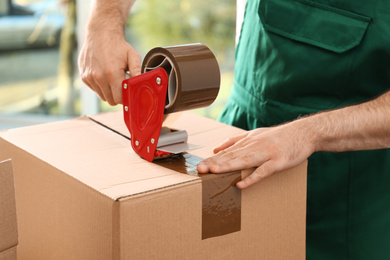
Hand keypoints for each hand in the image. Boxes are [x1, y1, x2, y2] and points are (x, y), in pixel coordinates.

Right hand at [78, 31, 141, 104]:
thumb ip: (138, 71)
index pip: (119, 99)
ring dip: (109, 91)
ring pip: (102, 96)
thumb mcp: (133, 56)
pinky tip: (105, 75)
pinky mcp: (84, 77)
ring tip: (113, 78)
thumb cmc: (118, 45)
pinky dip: (101, 86)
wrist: (101, 33)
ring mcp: (89, 77)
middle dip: (118, 95)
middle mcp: (98, 77)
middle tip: (122, 84)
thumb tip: (142, 84)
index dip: (125, 98)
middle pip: (110, 100)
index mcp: (112, 74)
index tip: (128, 92)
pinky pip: (95, 89)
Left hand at [197, 121, 314, 188]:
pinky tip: (241, 184)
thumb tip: (216, 149)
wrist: (304, 133)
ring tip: (213, 172)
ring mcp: (266, 154)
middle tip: (199, 170)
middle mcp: (254, 146)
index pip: (226, 152)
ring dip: (228, 166)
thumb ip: (235, 141)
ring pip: (243, 161)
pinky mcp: (278, 162)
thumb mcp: (255, 134)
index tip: (198, 166)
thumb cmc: (278, 136)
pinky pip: (263, 171)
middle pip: (231, 156)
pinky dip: (251, 178)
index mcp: (247, 141)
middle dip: (214, 163)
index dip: (211, 159)